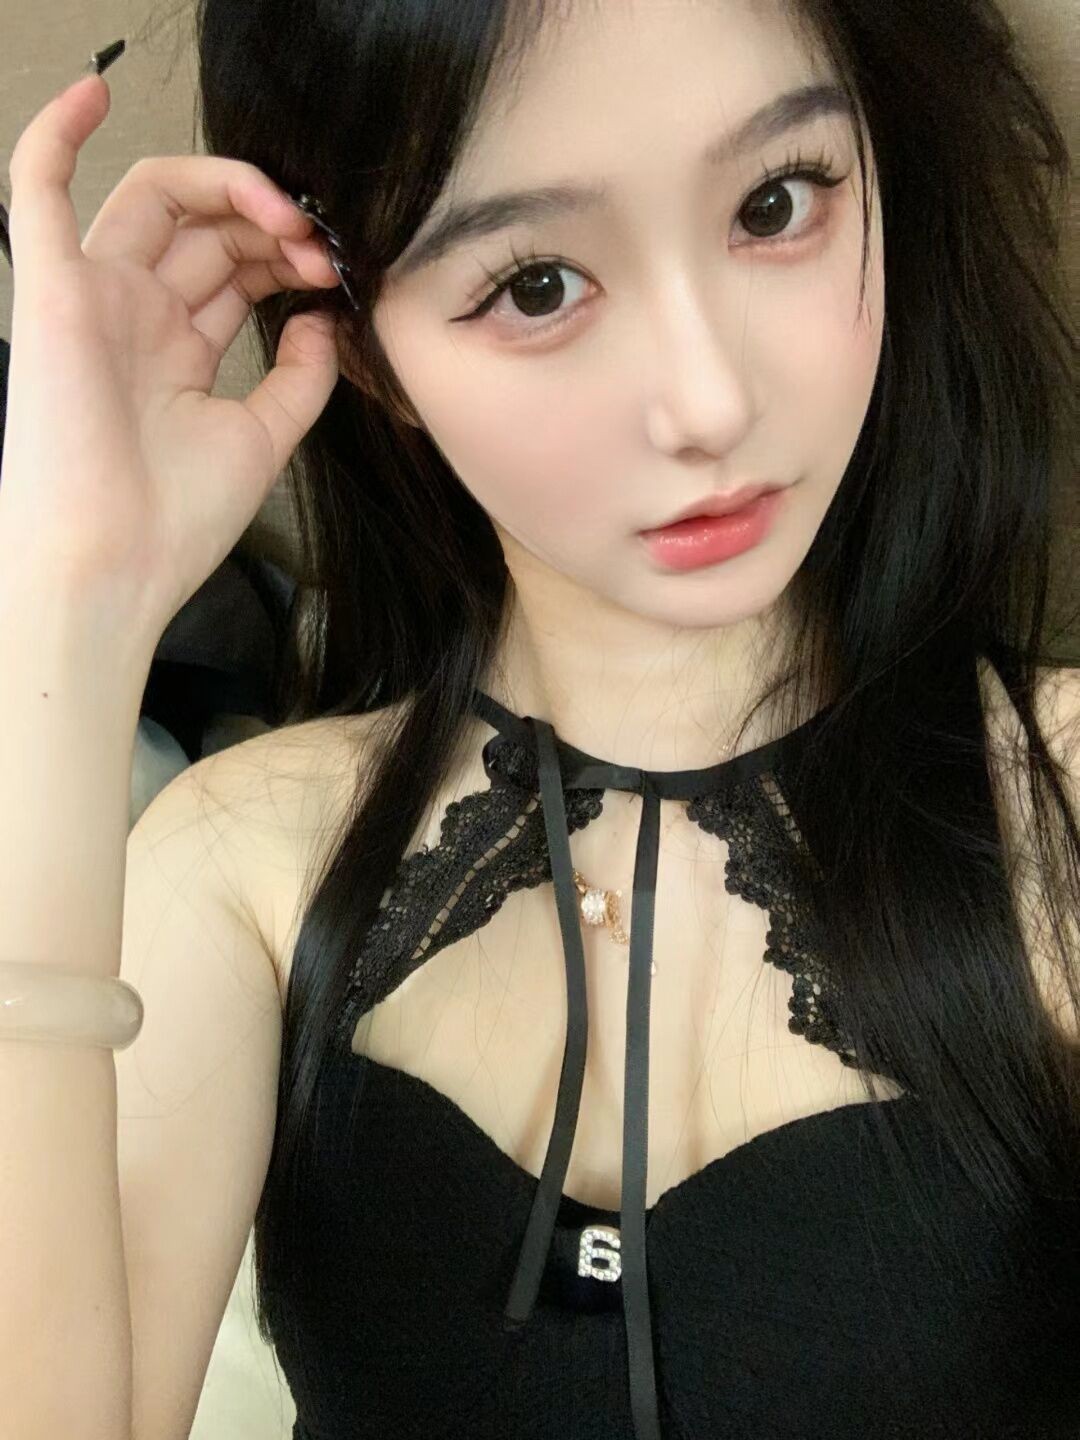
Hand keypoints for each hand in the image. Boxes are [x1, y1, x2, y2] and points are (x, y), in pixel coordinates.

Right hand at [0, 70, 341, 645]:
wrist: (113, 567)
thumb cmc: (175, 520)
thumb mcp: (263, 440)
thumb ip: (299, 377)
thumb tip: (319, 316)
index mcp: (178, 351)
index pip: (235, 267)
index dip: (288, 254)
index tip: (334, 271)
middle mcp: (135, 316)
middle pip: (206, 229)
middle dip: (273, 224)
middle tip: (320, 247)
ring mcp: (94, 298)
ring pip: (154, 199)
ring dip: (225, 187)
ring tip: (283, 212)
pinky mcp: (51, 290)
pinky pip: (35, 191)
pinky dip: (55, 133)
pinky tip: (90, 88)